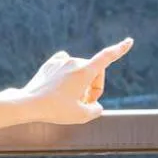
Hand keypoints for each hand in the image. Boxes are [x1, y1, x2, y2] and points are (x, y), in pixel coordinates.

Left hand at [18, 38, 133, 124]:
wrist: (28, 104)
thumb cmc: (55, 110)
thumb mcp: (81, 116)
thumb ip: (95, 111)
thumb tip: (95, 106)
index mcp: (84, 71)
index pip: (107, 58)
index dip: (120, 49)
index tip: (129, 41)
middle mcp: (74, 61)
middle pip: (94, 74)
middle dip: (93, 88)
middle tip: (85, 105)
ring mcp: (61, 61)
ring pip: (80, 72)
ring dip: (81, 84)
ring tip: (71, 100)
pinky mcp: (50, 64)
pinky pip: (67, 65)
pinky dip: (69, 76)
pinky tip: (63, 83)